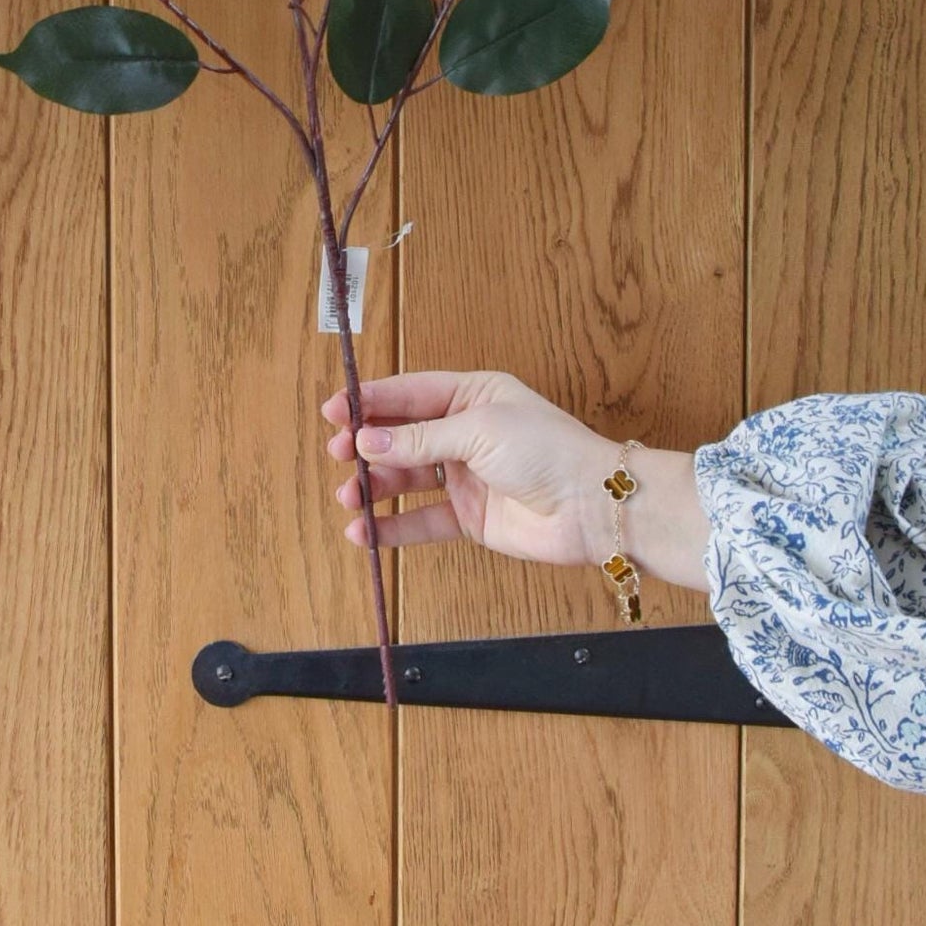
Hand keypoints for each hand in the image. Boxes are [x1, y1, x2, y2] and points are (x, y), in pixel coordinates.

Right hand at [323, 367, 711, 589]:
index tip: (333, 410)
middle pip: (402, 436)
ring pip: (406, 479)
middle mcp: (465, 432)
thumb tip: (365, 440)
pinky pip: (421, 520)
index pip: (410, 393)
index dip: (371, 401)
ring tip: (347, 495)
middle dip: (366, 444)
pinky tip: (363, 532)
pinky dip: (391, 526)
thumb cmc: (545, 450)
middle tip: (337, 453)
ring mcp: (465, 476)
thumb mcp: (479, 430)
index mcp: (473, 395)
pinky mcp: (468, 518)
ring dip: (373, 486)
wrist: (592, 507)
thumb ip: (420, 439)